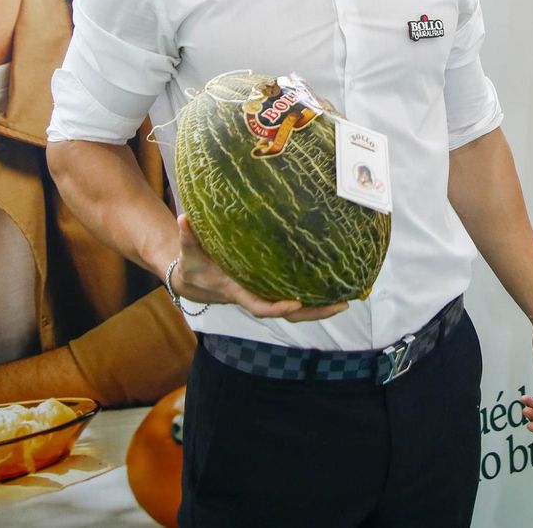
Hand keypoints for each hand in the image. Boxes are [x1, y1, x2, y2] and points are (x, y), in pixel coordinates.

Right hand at [172, 214, 347, 322]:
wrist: (194, 279)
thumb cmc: (193, 264)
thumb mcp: (189, 252)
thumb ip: (188, 237)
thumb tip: (185, 218)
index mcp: (239, 292)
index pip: (260, 306)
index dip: (277, 307)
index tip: (296, 303)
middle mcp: (256, 296)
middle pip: (289, 313)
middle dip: (315, 312)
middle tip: (342, 305)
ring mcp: (265, 293)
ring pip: (297, 308)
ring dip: (321, 306)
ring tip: (348, 299)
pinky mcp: (270, 287)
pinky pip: (296, 295)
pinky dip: (315, 296)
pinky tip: (336, 287)